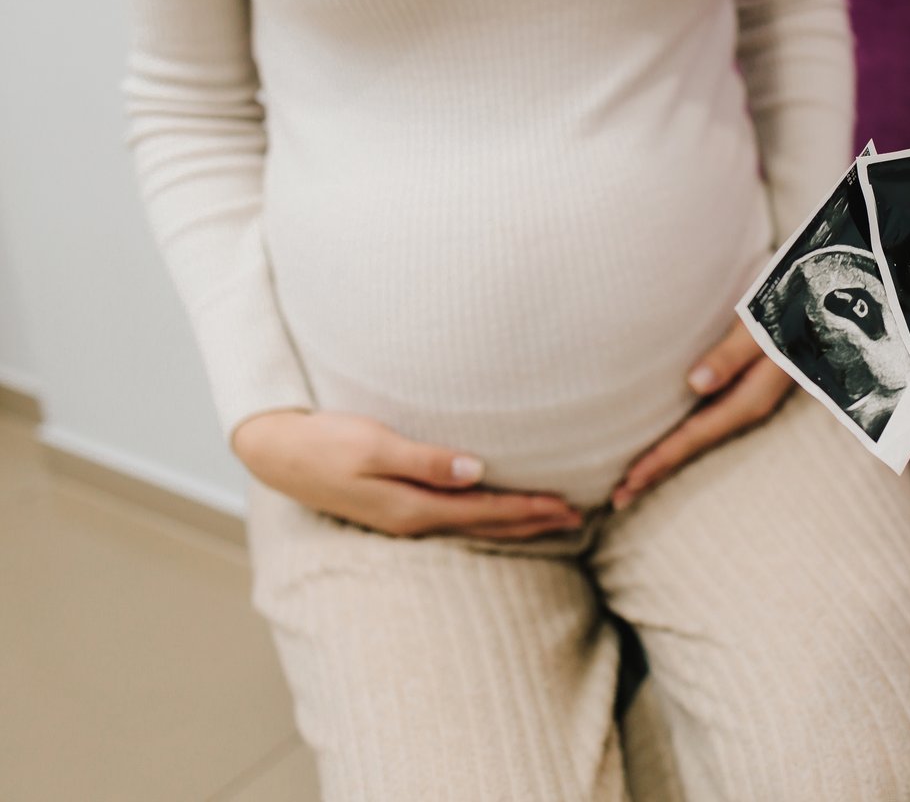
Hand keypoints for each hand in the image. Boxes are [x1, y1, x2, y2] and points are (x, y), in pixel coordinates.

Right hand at [232, 410, 582, 538]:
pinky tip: (495, 511)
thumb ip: (425, 460)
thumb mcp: (373, 444)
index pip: (487, 511)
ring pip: (473, 525)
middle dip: (533, 521)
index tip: (569, 506)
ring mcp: (403, 518)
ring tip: (550, 519)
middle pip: (487, 524)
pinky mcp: (395, 508)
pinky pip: (455, 518)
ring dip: (513, 522)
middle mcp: (413, 519)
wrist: (275, 452)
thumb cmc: (323, 441)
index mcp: (412, 507)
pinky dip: (486, 516)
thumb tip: (476, 472)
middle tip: (579, 518)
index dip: (530, 509)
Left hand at [611, 319, 792, 509]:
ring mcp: (744, 401)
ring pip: (696, 437)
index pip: (695, 436)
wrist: (819, 303)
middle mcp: (746, 408)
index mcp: (749, 399)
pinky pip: (702, 421)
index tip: (629, 480)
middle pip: (693, 446)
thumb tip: (695, 383)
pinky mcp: (740, 390)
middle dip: (656, 472)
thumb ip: (730, 355)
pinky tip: (662, 442)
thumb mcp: (760, 330)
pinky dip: (678, 438)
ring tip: (631, 482)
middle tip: (618, 499)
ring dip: (664, 459)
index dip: (661, 458)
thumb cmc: (788, 310)